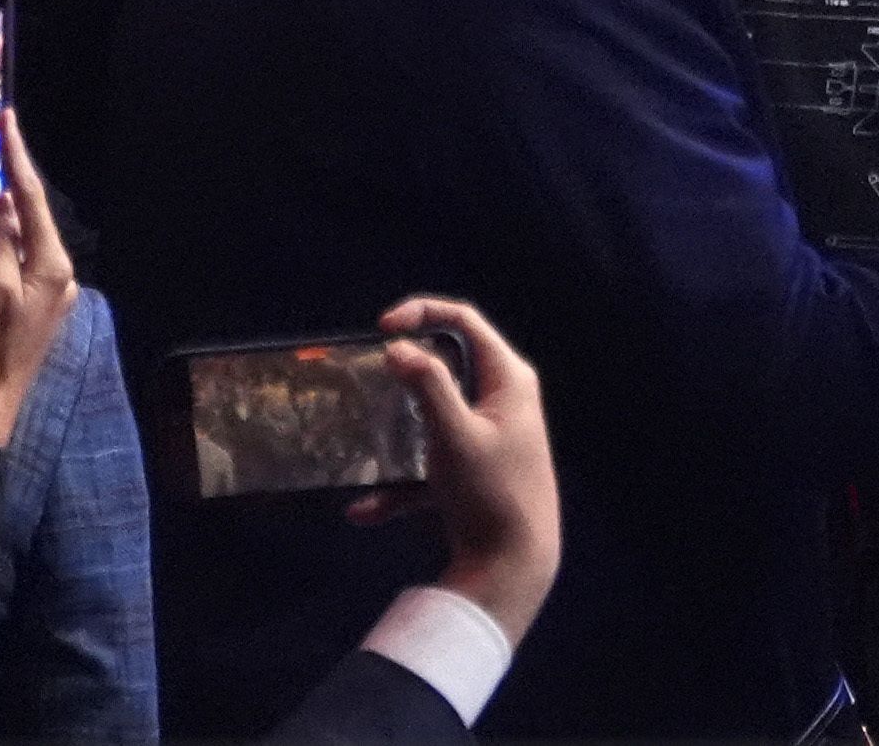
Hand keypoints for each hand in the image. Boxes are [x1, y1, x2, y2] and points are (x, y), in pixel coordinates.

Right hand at [349, 298, 561, 648]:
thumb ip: (428, 387)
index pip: (466, 322)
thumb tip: (400, 346)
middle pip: (448, 367)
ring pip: (432, 419)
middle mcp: (503, 400)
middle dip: (407, 372)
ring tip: (364, 438)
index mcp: (508, 379)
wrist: (514, 566)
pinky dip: (399, 487)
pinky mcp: (474, 474)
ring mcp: (489, 437)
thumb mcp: (454, 435)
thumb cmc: (490, 493)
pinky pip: (429, 468)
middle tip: (371, 376)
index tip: (382, 327)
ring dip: (396, 434)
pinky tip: (365, 511)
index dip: (424, 312)